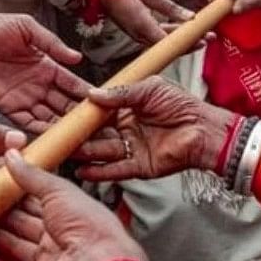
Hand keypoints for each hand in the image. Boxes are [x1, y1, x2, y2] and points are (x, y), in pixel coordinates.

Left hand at [0, 11, 91, 132]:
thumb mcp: (27, 28)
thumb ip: (52, 43)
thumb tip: (77, 58)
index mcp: (47, 65)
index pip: (72, 84)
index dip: (87, 94)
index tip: (103, 103)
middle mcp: (38, 84)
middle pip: (64, 104)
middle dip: (79, 115)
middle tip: (96, 127)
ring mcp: (23, 97)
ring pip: (48, 116)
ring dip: (62, 125)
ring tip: (78, 135)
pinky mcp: (5, 106)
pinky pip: (26, 121)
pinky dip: (38, 129)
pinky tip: (51, 135)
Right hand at [0, 150, 148, 260]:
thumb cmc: (91, 227)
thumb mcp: (59, 190)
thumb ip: (33, 176)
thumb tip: (14, 157)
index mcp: (69, 211)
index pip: (36, 200)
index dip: (15, 194)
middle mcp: (60, 235)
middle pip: (24, 224)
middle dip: (3, 216)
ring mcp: (51, 259)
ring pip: (18, 248)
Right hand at [74, 76, 233, 181]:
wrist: (204, 129)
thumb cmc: (183, 105)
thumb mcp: (149, 89)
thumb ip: (120, 93)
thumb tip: (92, 94)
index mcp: (128, 109)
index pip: (99, 113)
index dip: (81, 115)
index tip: (62, 115)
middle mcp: (127, 130)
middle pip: (97, 134)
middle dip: (77, 135)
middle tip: (56, 135)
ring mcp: (132, 149)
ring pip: (103, 152)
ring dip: (85, 152)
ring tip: (66, 151)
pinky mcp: (139, 167)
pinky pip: (115, 170)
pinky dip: (100, 171)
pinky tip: (83, 170)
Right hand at [101, 0, 193, 45]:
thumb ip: (170, 7)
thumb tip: (190, 17)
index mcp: (143, 25)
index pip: (169, 41)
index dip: (187, 43)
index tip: (202, 40)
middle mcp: (141, 35)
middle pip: (169, 46)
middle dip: (190, 43)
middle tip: (208, 38)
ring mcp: (139, 36)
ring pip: (165, 44)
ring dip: (183, 41)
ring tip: (201, 35)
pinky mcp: (139, 34)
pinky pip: (159, 39)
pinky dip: (173, 37)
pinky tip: (184, 30)